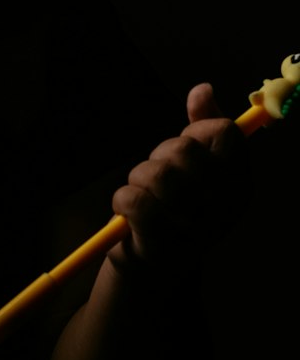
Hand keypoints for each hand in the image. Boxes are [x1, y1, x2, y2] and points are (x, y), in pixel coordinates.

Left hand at [109, 84, 244, 267]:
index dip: (196, 132)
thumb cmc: (170, 211)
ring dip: (137, 179)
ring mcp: (196, 230)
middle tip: (155, 179)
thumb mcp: (190, 167)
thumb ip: (200, 128)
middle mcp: (225, 208)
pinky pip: (136, 201)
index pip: (225, 134)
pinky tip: (125, 213)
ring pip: (157, 174)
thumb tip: (202, 90)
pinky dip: (122, 201)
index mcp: (238, 185)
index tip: (184, 145)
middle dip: (159, 157)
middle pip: (184, 150)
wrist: (149, 269)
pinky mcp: (163, 246)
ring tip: (140, 195)